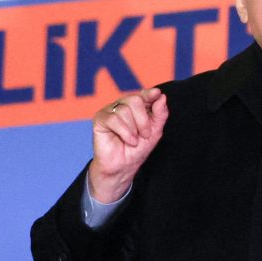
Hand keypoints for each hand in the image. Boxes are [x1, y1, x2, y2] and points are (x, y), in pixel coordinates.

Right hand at [89, 87, 168, 202]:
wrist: (124, 166)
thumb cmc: (138, 149)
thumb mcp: (155, 131)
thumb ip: (160, 114)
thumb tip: (162, 96)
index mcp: (136, 106)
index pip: (143, 94)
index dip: (149, 94)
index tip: (157, 94)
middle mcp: (122, 105)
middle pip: (135, 100)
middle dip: (143, 120)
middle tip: (145, 134)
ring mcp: (110, 111)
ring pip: (125, 110)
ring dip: (133, 129)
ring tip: (133, 140)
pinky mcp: (99, 119)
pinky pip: (114, 119)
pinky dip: (125, 132)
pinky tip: (128, 141)